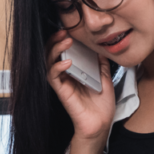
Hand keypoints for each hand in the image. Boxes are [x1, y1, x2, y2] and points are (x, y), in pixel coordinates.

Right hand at [46, 29, 115, 145]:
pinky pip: (53, 77)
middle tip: (64, 31)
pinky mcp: (61, 92)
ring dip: (54, 50)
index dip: (63, 39)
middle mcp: (65, 75)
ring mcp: (62, 83)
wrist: (101, 123)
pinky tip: (67, 62)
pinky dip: (57, 68)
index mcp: (74, 71)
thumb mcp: (105, 79)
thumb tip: (100, 49)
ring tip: (65, 41)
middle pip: (52, 54)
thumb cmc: (101, 105)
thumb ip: (100, 64)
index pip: (63, 51)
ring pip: (49, 63)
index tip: (70, 29)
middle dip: (55, 41)